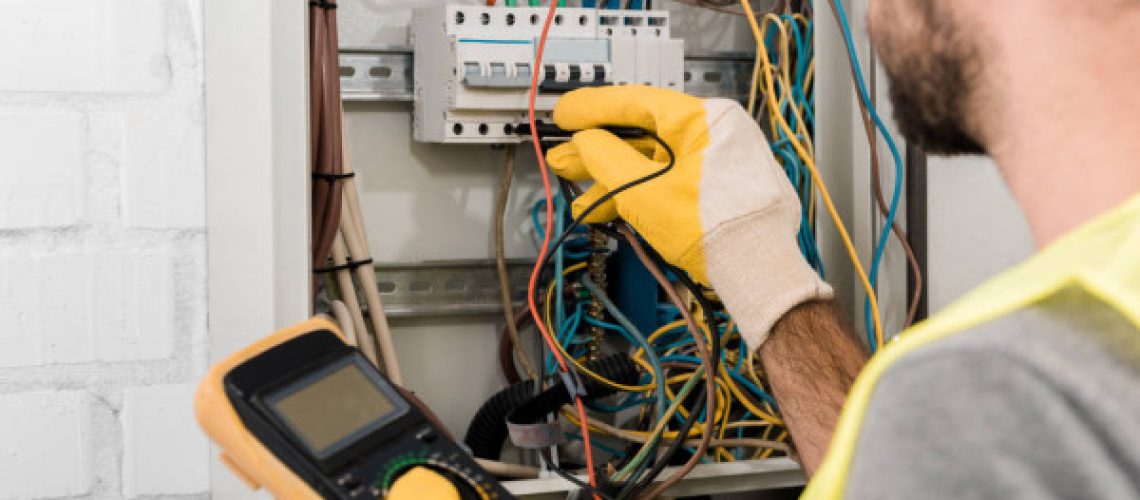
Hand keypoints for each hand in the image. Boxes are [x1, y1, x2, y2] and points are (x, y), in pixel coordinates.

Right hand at [547, 86, 831, 346]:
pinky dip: (639, 193)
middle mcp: (714, 134)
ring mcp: (718, 163)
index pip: (637, 102)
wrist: (757, 273)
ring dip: (613, 179)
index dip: (593, 109)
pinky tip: (609, 208)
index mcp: (705, 119)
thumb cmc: (715, 228)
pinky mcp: (717, 191)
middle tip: (564, 159)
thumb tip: (584, 143)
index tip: (565, 114)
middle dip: (598, 152)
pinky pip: (669, 182)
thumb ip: (606, 159)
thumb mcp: (644, 190)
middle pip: (642, 135)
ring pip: (653, 163)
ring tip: (579, 194)